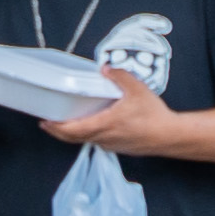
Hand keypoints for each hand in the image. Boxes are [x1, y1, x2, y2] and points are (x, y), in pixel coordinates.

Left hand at [44, 83, 182, 157]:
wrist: (170, 136)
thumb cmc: (154, 115)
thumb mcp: (138, 90)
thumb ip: (120, 76)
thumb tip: (105, 68)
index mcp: (104, 123)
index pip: (72, 130)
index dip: (56, 127)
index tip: (44, 121)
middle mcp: (103, 137)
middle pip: (73, 138)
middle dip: (57, 132)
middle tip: (47, 123)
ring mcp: (110, 144)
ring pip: (84, 141)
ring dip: (71, 134)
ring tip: (64, 124)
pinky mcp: (117, 147)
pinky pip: (96, 142)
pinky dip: (86, 136)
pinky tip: (90, 127)